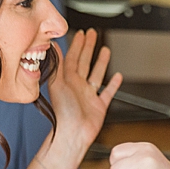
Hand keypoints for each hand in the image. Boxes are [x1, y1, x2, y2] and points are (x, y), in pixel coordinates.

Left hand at [45, 28, 122, 156]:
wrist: (72, 135)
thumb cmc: (63, 113)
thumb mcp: (57, 84)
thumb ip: (57, 64)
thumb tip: (52, 46)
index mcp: (67, 80)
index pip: (72, 58)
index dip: (77, 45)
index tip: (81, 33)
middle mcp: (78, 86)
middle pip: (85, 62)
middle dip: (89, 48)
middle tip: (93, 34)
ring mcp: (89, 96)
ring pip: (97, 74)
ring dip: (101, 62)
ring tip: (105, 50)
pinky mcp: (99, 106)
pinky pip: (107, 93)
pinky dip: (113, 85)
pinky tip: (118, 77)